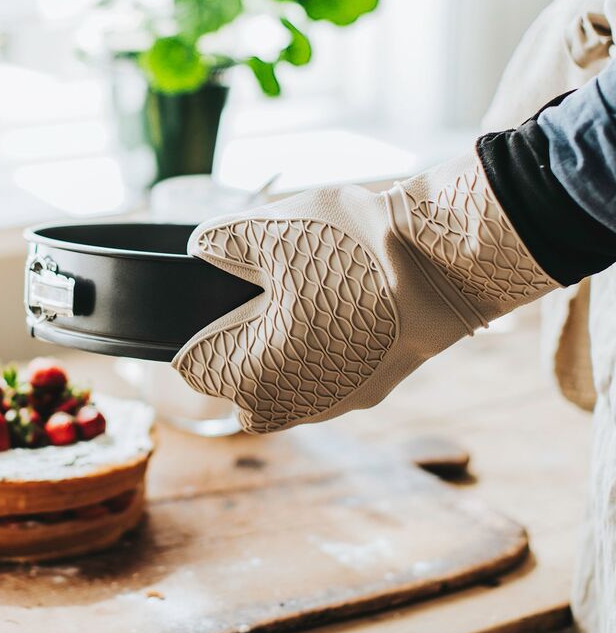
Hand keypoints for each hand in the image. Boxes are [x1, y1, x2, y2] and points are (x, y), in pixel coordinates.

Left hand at [172, 151, 557, 432]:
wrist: (440, 266)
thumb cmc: (349, 249)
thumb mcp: (271, 229)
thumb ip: (221, 242)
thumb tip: (200, 249)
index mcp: (254, 371)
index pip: (196, 372)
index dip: (192, 337)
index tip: (204, 312)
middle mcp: (291, 403)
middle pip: (236, 393)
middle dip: (230, 357)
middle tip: (243, 312)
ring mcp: (335, 404)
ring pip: (279, 398)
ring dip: (270, 367)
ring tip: (284, 317)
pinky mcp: (370, 394)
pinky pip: (320, 391)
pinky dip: (311, 366)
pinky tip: (327, 325)